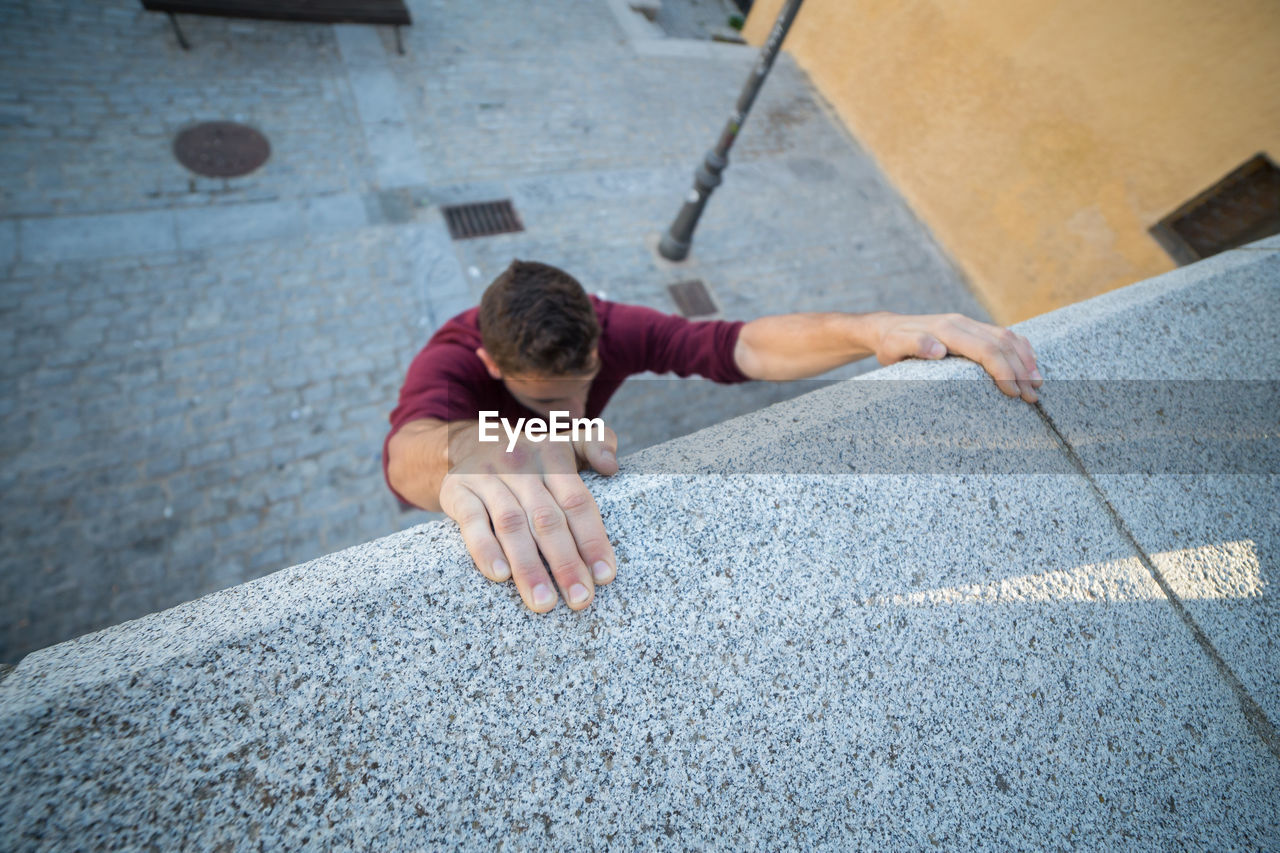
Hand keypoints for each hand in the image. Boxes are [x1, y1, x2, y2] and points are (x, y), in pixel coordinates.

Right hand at [438, 423, 619, 612]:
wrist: (469, 443)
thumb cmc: (531, 457)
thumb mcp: (565, 440)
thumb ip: (596, 443)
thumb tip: (610, 466)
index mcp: (553, 453)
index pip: (577, 501)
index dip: (592, 539)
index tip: (605, 576)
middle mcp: (521, 463)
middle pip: (546, 518)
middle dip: (565, 563)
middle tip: (580, 599)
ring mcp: (487, 477)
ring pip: (511, 524)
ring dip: (529, 567)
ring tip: (543, 602)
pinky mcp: (458, 490)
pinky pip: (472, 522)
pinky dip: (485, 549)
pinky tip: (500, 575)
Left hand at [871, 312, 1042, 402]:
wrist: (888, 328)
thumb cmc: (892, 343)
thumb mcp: (895, 346)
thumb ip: (914, 344)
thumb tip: (938, 349)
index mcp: (948, 329)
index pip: (985, 349)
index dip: (1002, 370)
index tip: (1012, 392)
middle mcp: (962, 323)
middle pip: (1002, 344)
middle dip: (1020, 371)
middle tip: (1031, 396)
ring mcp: (969, 324)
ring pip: (1007, 338)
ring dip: (1025, 360)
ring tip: (1037, 384)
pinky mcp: (972, 328)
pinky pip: (1003, 335)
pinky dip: (1020, 349)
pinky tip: (1030, 364)